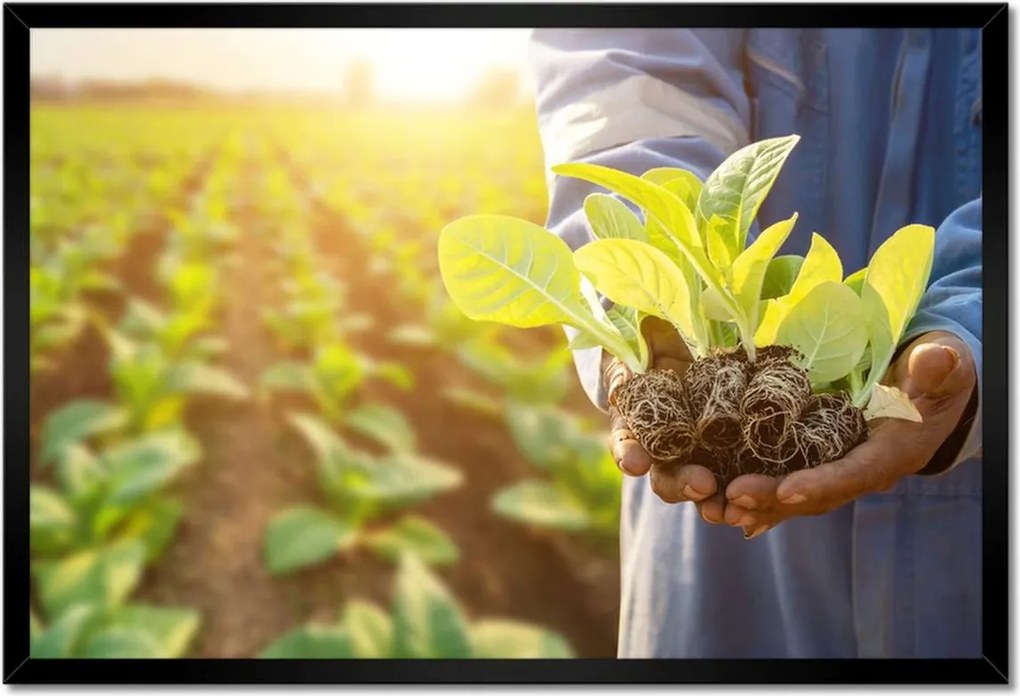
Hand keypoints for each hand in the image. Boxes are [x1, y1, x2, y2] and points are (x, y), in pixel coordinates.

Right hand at [605, 317, 726, 519]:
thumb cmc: (645, 345)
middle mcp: (664, 447)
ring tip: (727, 507)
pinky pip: (739, 467)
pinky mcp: (732, 444)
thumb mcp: (632, 351)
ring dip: (715, 497)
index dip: (629, 455)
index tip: (636, 463)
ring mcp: (697, 450)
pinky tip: (757, 495)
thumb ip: (626, 370)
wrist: (679, 340)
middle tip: (701, 485)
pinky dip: (746, 483)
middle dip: (682, 484)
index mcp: (634, 426)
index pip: (627, 445)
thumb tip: (621, 385)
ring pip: (702, 482)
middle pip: (667, 476)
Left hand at [722, 331, 976, 538]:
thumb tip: (934, 360)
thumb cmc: (938, 374)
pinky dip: (759, 498)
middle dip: (774, 497)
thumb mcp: (946, 366)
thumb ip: (939, 367)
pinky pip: (786, 484)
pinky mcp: (819, 461)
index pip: (855, 473)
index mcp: (892, 452)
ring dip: (757, 503)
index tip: (787, 491)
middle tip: (734, 497)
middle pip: (816, 491)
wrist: (932, 388)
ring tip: (718, 507)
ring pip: (795, 494)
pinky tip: (724, 506)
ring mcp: (838, 468)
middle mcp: (862, 470)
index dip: (822, 483)